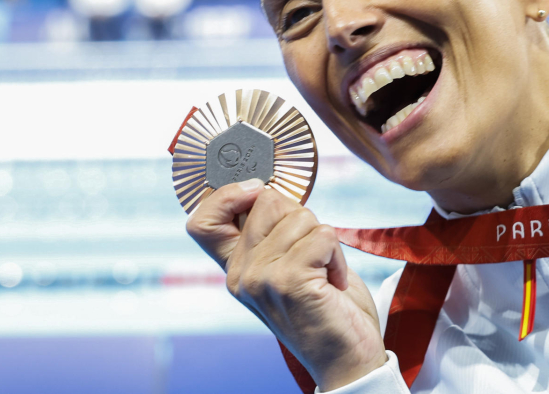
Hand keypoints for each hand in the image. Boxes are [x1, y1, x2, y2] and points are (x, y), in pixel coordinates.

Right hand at [186, 178, 387, 390]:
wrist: (347, 359)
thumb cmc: (325, 307)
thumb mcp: (288, 264)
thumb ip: (273, 233)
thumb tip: (269, 189)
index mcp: (235, 269)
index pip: (202, 221)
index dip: (226, 194)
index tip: (257, 190)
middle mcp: (240, 274)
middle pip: (266, 200)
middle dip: (300, 216)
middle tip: (311, 254)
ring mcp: (260, 278)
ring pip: (300, 215)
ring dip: (324, 240)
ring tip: (324, 273)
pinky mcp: (289, 281)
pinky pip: (323, 234)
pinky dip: (337, 255)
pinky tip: (333, 283)